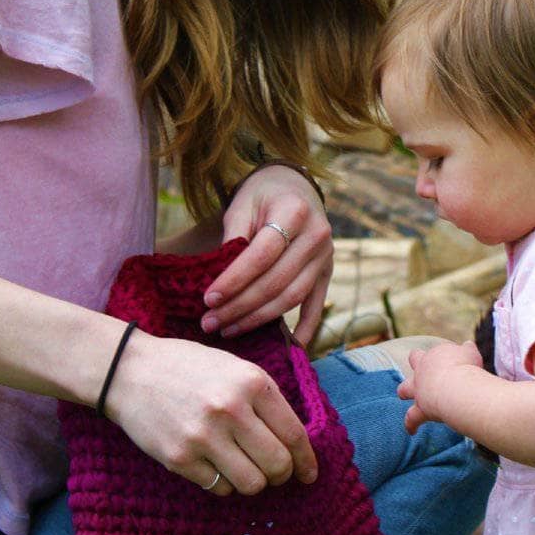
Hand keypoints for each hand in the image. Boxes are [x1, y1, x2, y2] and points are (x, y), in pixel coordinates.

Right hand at [107, 328, 317, 495]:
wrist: (132, 370)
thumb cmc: (189, 367)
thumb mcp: (235, 367)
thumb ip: (265, 397)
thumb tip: (296, 439)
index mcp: (251, 382)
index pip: (294, 433)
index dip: (307, 459)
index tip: (310, 473)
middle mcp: (231, 409)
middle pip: (277, 464)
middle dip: (283, 474)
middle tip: (278, 472)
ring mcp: (204, 436)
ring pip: (252, 483)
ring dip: (255, 481)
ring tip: (247, 468)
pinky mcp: (180, 459)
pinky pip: (220, 488)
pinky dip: (225, 483)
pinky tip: (218, 465)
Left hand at [201, 165, 332, 345]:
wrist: (293, 187)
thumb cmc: (262, 195)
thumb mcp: (243, 204)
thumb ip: (234, 237)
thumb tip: (220, 279)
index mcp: (295, 211)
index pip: (262, 254)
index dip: (234, 279)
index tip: (208, 298)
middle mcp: (317, 234)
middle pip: (276, 280)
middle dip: (240, 306)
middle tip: (210, 321)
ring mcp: (326, 255)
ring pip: (292, 296)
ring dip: (259, 319)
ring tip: (228, 329)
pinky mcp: (327, 271)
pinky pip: (316, 305)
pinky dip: (304, 328)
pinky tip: (289, 347)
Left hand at [397, 340, 483, 433]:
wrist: (456, 386)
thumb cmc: (465, 367)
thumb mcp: (470, 353)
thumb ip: (467, 349)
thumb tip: (467, 345)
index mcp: (434, 356)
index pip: (434, 352)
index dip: (440, 356)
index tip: (450, 362)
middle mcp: (422, 370)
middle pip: (414, 361)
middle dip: (416, 365)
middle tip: (422, 370)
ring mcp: (419, 389)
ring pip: (404, 389)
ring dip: (404, 392)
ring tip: (403, 395)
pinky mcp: (420, 408)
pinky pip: (412, 418)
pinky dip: (411, 425)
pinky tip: (412, 431)